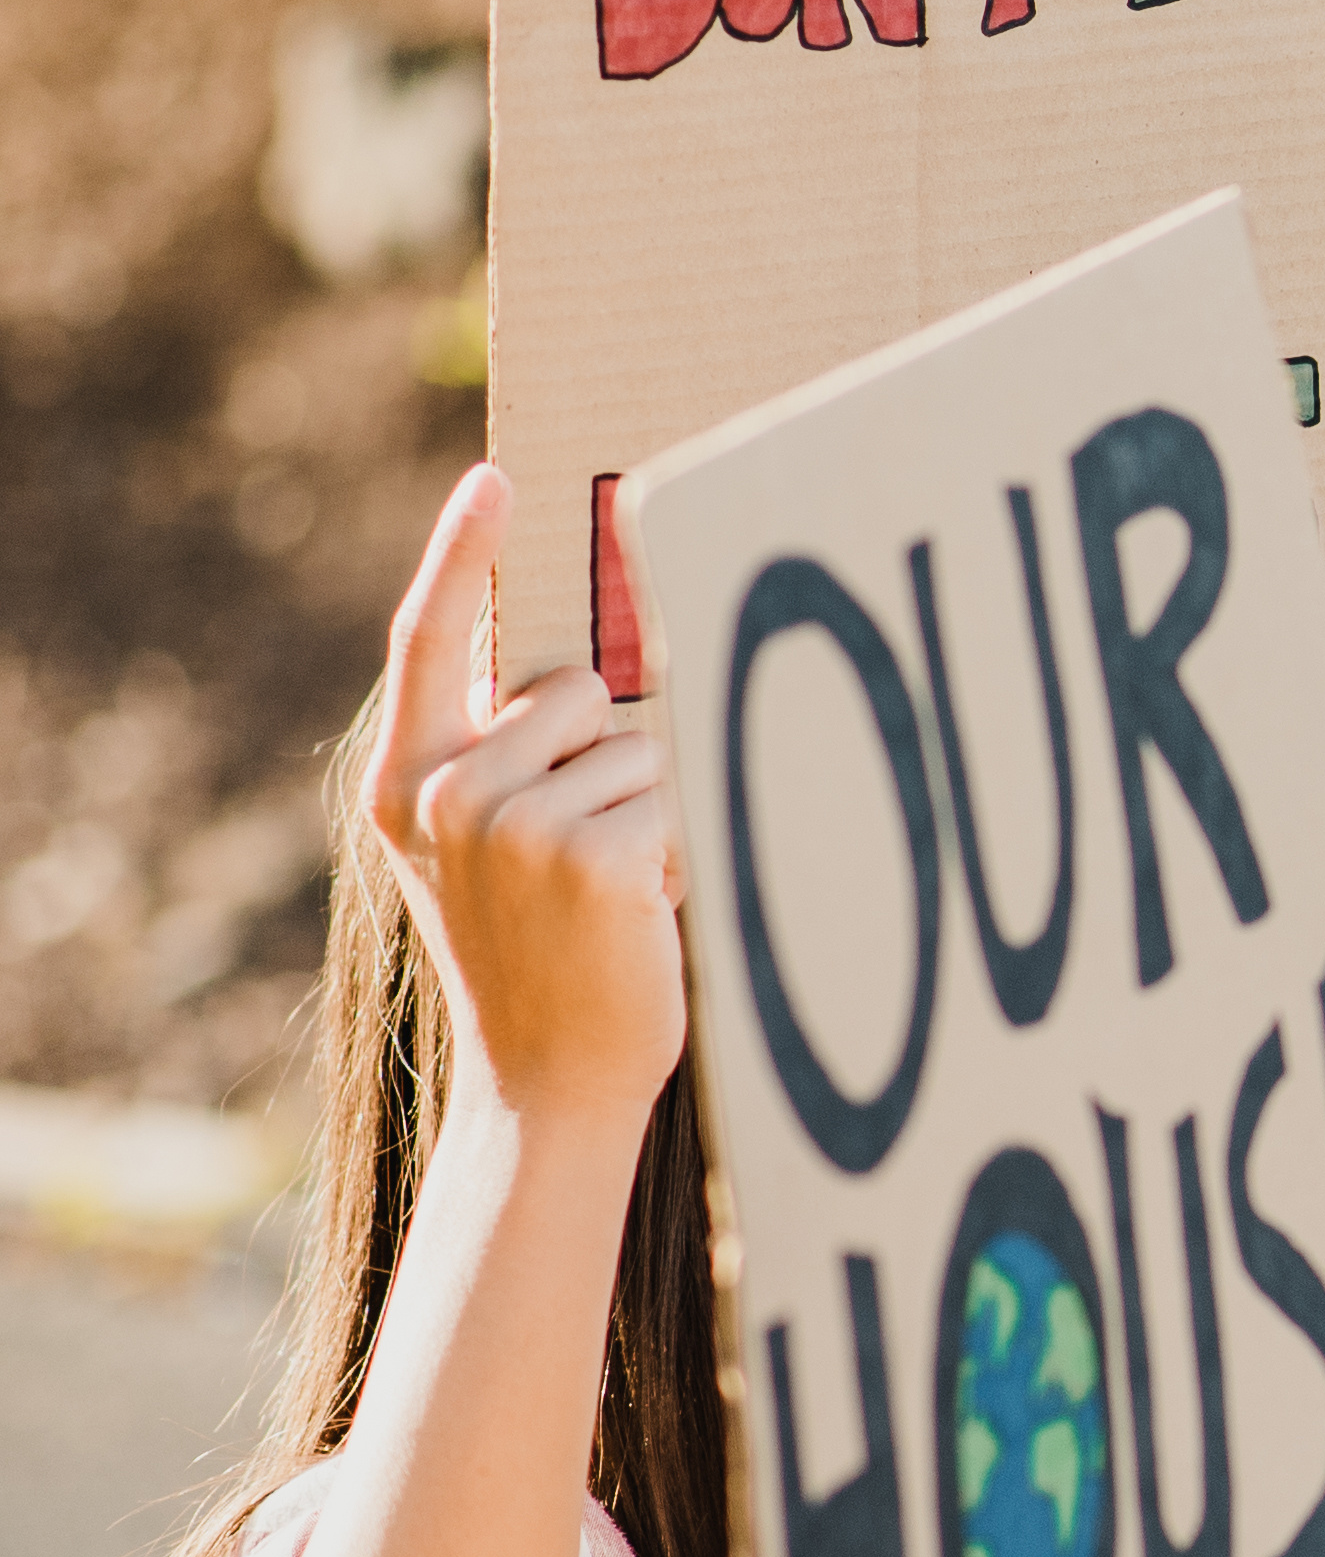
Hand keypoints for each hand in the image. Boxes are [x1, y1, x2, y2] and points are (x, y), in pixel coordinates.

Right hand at [367, 467, 684, 1136]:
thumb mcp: (479, 847)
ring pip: (642, 742)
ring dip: (652, 807)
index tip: (493, 477)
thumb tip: (571, 667)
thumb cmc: (536, 953)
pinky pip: (680, 796)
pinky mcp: (593, 853)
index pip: (426, 639)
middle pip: (581, 687)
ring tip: (613, 892)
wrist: (548, 1079)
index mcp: (407, 782)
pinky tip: (643, 912)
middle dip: (609, 753)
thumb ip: (495, 756)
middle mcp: (448, 792)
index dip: (459, 552)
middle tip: (583, 858)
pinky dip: (684, 847)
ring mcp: (515, 823)